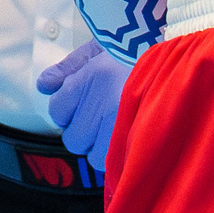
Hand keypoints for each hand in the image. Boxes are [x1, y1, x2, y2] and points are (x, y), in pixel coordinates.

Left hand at [36, 43, 128, 167]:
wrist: (170, 53)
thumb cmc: (127, 52)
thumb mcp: (93, 51)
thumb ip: (65, 69)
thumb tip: (43, 86)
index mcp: (88, 80)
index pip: (57, 112)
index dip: (66, 110)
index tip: (79, 105)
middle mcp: (102, 103)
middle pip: (73, 139)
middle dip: (82, 131)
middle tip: (97, 118)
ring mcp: (122, 123)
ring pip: (93, 155)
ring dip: (99, 146)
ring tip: (111, 129)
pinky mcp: (138, 136)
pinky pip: (116, 161)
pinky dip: (117, 155)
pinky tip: (122, 140)